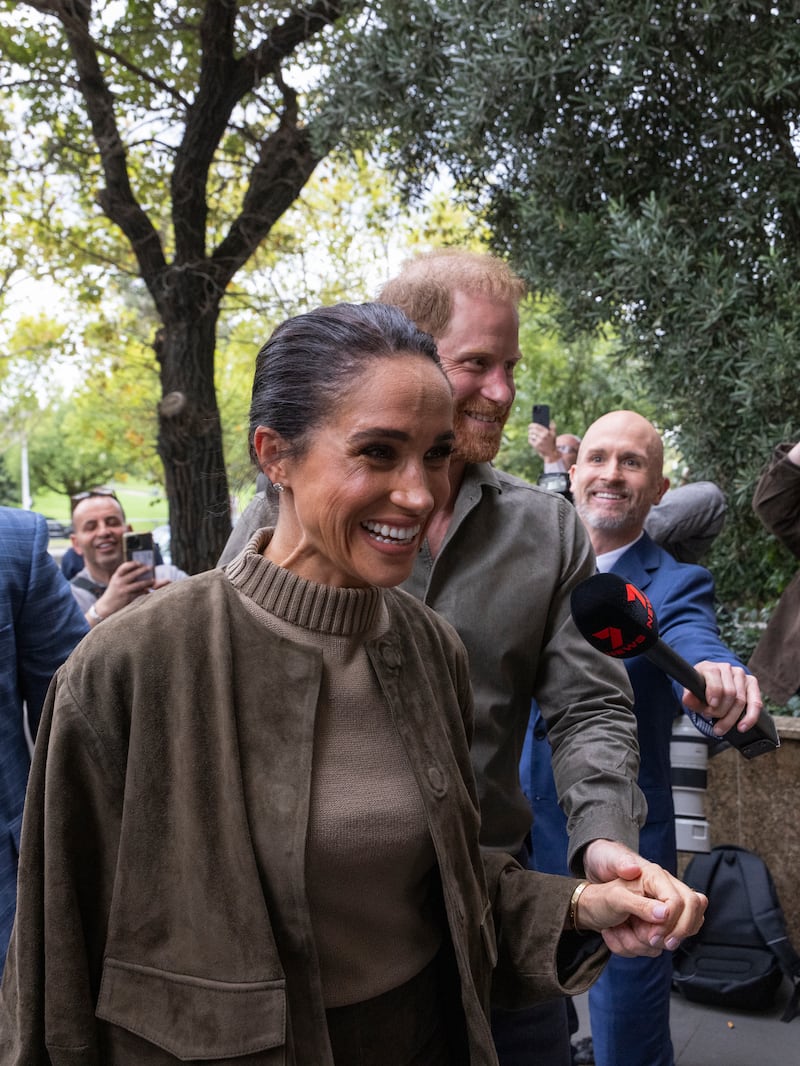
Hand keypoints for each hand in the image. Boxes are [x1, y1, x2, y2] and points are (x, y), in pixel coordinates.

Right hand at [94, 561, 154, 618]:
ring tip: (153, 580)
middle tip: (150, 567)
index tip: (140, 562)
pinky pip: (139, 593)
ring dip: (147, 582)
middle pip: (133, 574)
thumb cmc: (114, 591)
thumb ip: (124, 576)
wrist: (107, 605)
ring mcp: (123, 590)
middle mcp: (119, 582)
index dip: (132, 564)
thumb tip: (140, 570)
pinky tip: (148, 590)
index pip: (124, 567)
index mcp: (116, 576)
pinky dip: (145, 591)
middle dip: (143, 570)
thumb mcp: (116, 582)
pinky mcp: (128, 598)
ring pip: (138, 584)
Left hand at [528, 420, 558, 462]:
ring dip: (530, 434)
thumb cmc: (552, 442)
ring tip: (531, 434)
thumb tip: (550, 420)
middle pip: (532, 430)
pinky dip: (530, 439)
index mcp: (547, 432)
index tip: (530, 425)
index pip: (536, 426)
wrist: (551, 453)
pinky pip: (530, 440)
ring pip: (530, 435)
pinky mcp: (536, 446)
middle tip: (529, 429)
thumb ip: (553, 427)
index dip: (532, 425)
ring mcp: (539, 441)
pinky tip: (532, 439)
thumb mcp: (554, 434)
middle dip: (530, 429)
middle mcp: (543, 437)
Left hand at [582, 839, 705, 954]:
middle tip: (651, 940)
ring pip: (678, 934)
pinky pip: (663, 942)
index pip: (682, 902)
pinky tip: (626, 936)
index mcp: (656, 877)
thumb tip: (664, 911)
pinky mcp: (656, 924)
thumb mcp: (614, 893)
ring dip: (652, 943)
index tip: (654, 935)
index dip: (672, 922)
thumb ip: (638, 901)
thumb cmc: (601, 888)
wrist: (589, 899)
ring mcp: (662, 909)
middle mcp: (664, 892)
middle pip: (692, 917)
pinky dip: (643, 947)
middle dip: (673, 934)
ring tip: (628, 932)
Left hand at [682, 662, 761, 736]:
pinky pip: (756, 702)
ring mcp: (741, 675)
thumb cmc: (703, 687)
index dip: (713, 694)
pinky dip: (750, 717)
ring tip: (720, 728)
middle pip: (730, 693)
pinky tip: (742, 727)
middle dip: (720, 712)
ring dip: (731, 718)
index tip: (710, 707)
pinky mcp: (752, 683)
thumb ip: (689, 697)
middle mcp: (727, 668)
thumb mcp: (692, 691)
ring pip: (741, 700)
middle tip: (712, 722)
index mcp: (710, 667)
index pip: (715, 677)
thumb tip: (688, 700)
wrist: (713, 681)